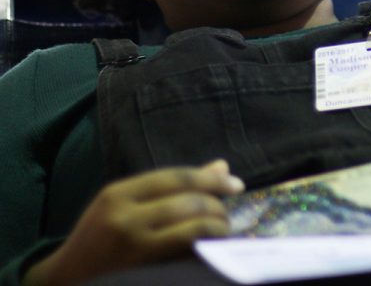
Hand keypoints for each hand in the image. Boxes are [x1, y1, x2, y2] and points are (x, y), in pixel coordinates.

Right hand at [23, 159, 244, 285]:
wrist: (65, 280)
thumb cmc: (102, 237)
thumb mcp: (126, 204)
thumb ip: (172, 186)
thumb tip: (222, 166)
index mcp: (117, 194)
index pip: (177, 178)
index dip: (212, 179)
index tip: (236, 184)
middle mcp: (124, 218)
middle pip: (189, 203)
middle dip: (218, 207)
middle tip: (227, 214)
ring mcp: (133, 248)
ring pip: (194, 230)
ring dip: (218, 228)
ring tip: (222, 231)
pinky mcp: (143, 272)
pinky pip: (187, 255)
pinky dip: (206, 249)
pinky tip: (213, 249)